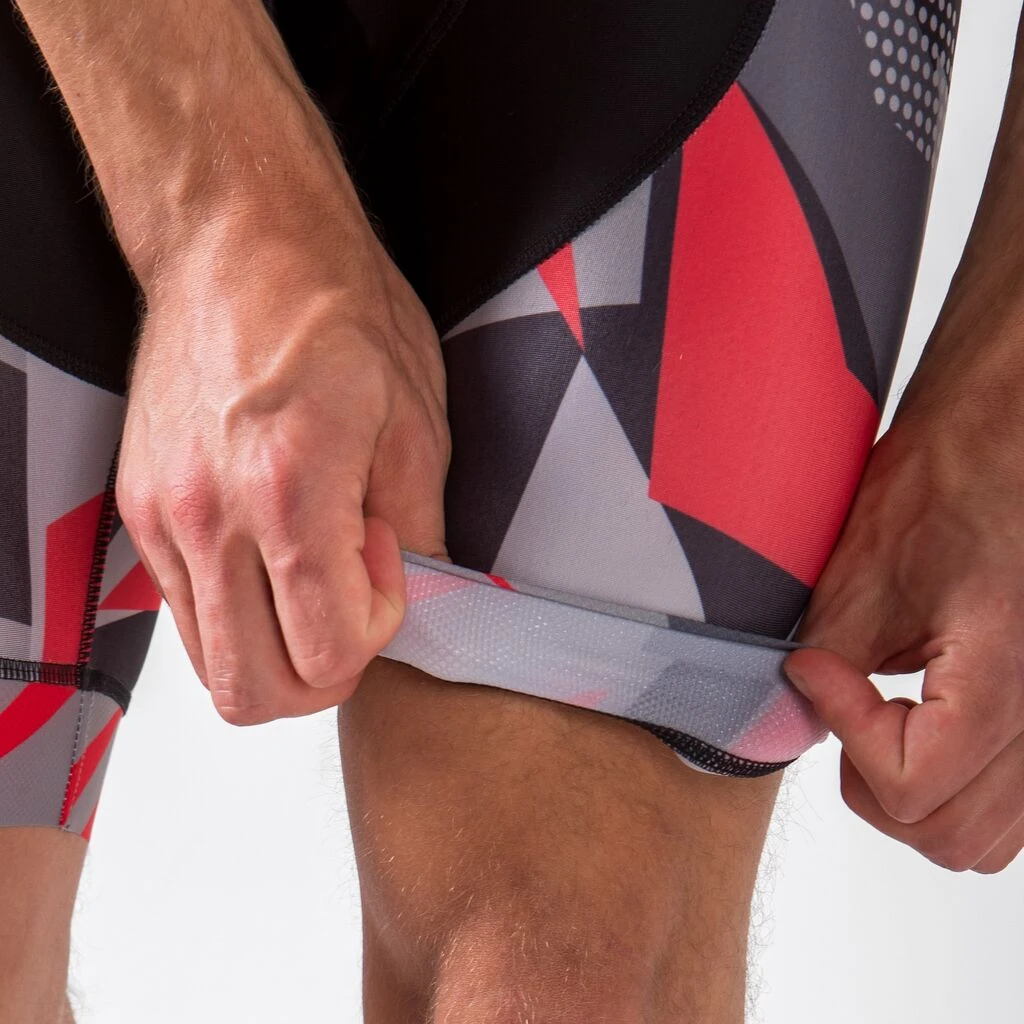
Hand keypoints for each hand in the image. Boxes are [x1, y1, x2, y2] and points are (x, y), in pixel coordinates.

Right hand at [116, 203, 449, 724]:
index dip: (377, 631)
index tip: (388, 565)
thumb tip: (422, 598)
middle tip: (355, 610)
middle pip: (253, 691)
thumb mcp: (415, 420)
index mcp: (289, 493)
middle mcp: (209, 518)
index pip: (327, 654)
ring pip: (212, 664)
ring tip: (313, 573)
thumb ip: (421, 530)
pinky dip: (236, 612)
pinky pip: (186, 610)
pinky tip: (273, 552)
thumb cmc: (332, 306)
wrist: (241, 240)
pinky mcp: (141, 509)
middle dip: (322, 675)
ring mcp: (163, 519)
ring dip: (275, 649)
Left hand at [782, 406, 1023, 873]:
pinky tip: (916, 726)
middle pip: (948, 834)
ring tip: (876, 721)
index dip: (845, 732)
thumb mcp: (863, 572)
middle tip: (839, 708)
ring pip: (981, 836)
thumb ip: (828, 662)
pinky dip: (952, 791)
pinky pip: (1005, 807)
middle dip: (872, 783)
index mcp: (1005, 678)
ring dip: (911, 798)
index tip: (817, 670)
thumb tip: (795, 720)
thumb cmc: (948, 483)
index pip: (912, 784)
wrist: (1001, 448)